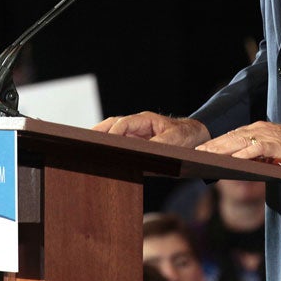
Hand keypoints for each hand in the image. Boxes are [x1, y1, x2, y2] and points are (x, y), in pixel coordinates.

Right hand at [93, 112, 209, 147]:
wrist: (196, 137)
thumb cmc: (186, 136)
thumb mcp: (174, 140)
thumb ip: (159, 144)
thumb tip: (142, 152)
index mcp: (145, 120)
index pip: (123, 124)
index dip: (113, 134)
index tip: (104, 145)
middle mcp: (137, 125)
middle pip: (112, 125)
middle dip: (98, 133)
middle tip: (83, 144)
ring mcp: (135, 134)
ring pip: (112, 134)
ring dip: (100, 141)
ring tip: (85, 152)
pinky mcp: (136, 144)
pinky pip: (119, 145)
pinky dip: (109, 150)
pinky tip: (100, 160)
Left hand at [196, 121, 280, 163]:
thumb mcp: (272, 147)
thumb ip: (257, 152)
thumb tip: (240, 162)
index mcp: (258, 129)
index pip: (233, 135)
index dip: (217, 141)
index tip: (202, 148)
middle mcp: (259, 129)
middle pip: (232, 137)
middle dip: (214, 145)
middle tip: (197, 153)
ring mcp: (267, 136)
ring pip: (240, 142)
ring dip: (222, 149)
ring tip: (208, 156)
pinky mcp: (275, 145)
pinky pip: (256, 149)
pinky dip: (243, 154)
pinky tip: (233, 160)